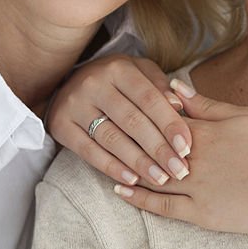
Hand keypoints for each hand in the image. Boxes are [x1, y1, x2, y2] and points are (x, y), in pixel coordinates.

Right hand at [47, 54, 191, 186]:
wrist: (70, 82)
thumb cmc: (118, 81)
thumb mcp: (141, 73)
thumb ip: (160, 87)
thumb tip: (178, 105)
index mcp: (118, 68)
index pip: (149, 99)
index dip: (170, 124)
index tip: (187, 147)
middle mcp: (93, 84)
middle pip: (132, 121)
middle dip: (159, 149)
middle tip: (179, 170)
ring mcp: (74, 105)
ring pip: (111, 138)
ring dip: (139, 162)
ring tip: (160, 178)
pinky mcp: (60, 125)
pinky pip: (89, 152)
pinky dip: (111, 167)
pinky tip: (131, 180)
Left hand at [112, 83, 247, 233]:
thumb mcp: (247, 115)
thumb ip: (207, 104)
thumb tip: (175, 88)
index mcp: (206, 130)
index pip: (162, 117)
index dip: (143, 111)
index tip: (125, 103)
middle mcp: (195, 159)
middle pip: (149, 146)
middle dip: (126, 137)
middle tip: (104, 128)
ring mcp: (196, 188)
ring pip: (150, 177)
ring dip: (126, 167)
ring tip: (105, 158)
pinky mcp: (202, 214)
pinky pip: (162, 207)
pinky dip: (139, 198)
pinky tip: (121, 191)